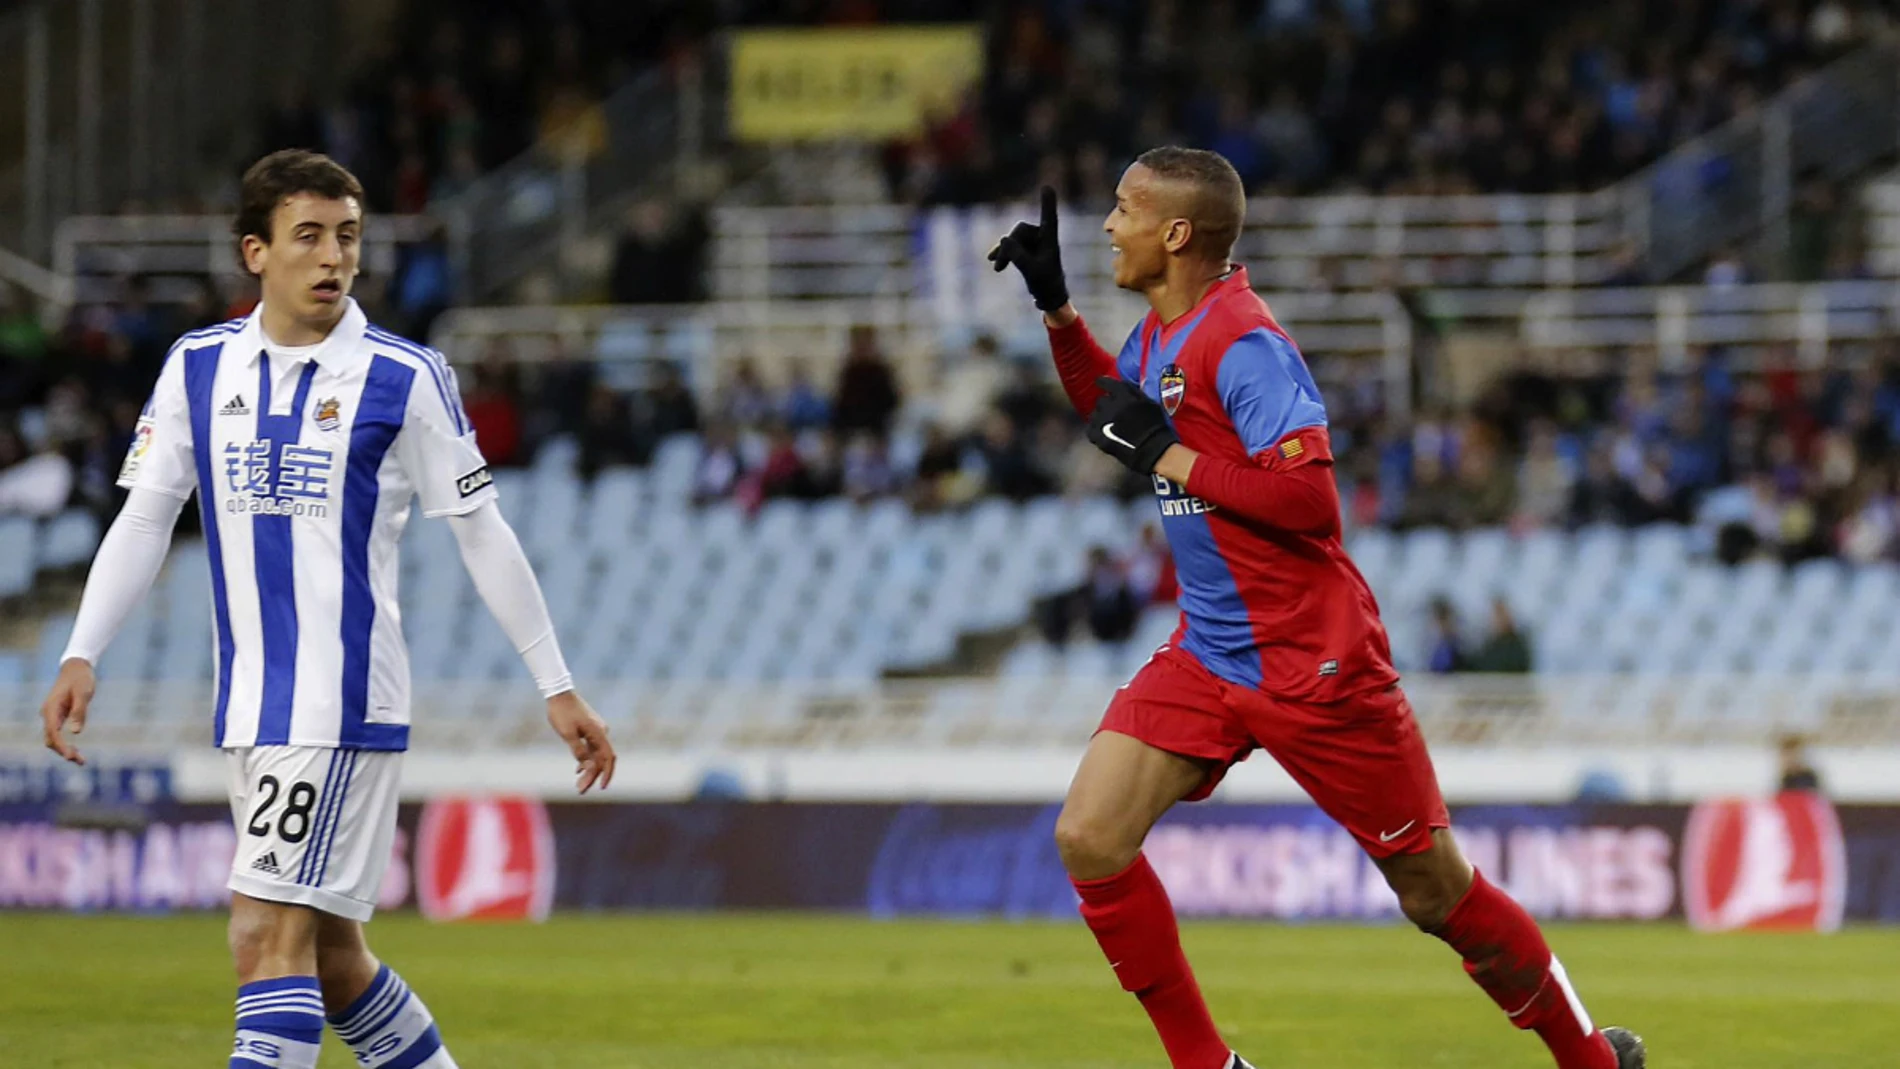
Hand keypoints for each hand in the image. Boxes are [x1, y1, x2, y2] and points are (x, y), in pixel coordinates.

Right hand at [41, 658, 95, 765]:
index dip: (61, 745)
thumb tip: (76, 732)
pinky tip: (76, 751)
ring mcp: (52, 715)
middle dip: (63, 751)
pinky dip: (65, 744)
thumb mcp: (83, 693)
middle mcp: (48, 714)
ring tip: (81, 761)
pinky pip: (58, 734)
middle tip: (80, 761)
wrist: (77, 667)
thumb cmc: (81, 679)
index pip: (53, 732)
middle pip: (51, 738)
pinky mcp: (59, 716)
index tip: (70, 756)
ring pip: (53, 738)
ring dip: (64, 750)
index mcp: (51, 708)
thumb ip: (79, 712)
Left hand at [546, 691, 614, 792]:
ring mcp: (596, 731)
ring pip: (596, 755)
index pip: (608, 758)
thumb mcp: (567, 734)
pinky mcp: (590, 729)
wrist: (559, 693)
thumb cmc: (562, 713)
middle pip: (601, 759)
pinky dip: (586, 760)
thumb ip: (579, 751)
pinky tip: (578, 770)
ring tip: (578, 784)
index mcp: (598, 733)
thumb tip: (588, 767)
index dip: (606, 774)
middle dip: (593, 776)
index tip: (601, 788)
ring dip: (589, 770)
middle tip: (581, 790)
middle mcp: (601, 733)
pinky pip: (591, 749)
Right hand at [987, 185, 1070, 311]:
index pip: (1049, 218)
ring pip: (1013, 239)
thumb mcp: (1030, 270)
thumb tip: (1003, 238)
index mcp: (1050, 240)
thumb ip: (1017, 255)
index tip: (1047, 187)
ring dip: (1003, 252)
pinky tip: (991, 259)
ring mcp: (1033, 241)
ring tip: (997, 268)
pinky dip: (1002, 252)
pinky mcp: (1025, 248)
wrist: (1048, 296)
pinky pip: (1010, 245)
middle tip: (998, 266)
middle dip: (1008, 247)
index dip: (1047, 203)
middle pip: (1020, 232)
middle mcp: (1042, 236)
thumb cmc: (1045, 283)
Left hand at [1087, 376, 1180, 474]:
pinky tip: (1102, 434)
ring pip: (1094, 415)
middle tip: (1114, 412)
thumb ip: (1134, 393)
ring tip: (1109, 425)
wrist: (1152, 449)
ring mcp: (1102, 421)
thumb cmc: (1155, 425)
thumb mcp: (1149, 403)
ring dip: (1100, 418)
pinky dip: (1095, 431)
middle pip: (1101, 400)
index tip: (1100, 382)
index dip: (1103, 382)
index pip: (1107, 383)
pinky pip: (1091, 430)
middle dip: (1107, 405)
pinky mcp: (1098, 436)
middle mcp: (1109, 405)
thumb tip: (1124, 388)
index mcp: (1123, 394)